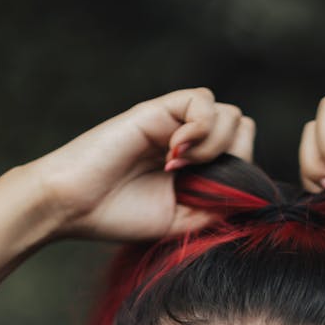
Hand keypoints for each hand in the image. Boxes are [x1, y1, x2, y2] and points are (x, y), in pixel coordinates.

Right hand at [31, 87, 254, 240]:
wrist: (73, 205)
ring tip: (179, 166)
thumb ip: (217, 208)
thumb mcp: (181, 223)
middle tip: (198, 179)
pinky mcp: (157, 109)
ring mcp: (174, 122)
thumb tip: (252, 197)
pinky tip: (175, 152)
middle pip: (242, 126)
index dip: (240, 171)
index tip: (212, 197)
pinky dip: (199, 128)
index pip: (243, 152)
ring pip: (228, 112)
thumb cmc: (117, 215)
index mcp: (196, 165)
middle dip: (234, 155)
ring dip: (215, 144)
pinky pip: (201, 101)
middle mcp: (188, 139)